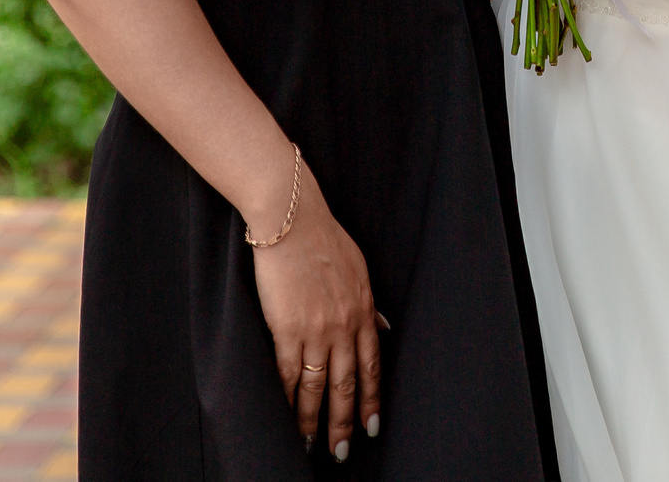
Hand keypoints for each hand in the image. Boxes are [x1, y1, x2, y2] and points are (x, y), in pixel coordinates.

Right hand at [249, 160, 381, 459]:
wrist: (292, 217)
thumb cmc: (323, 236)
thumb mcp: (359, 268)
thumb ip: (370, 302)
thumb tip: (383, 326)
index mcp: (364, 310)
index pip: (371, 366)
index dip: (371, 399)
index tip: (371, 426)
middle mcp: (344, 325)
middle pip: (347, 384)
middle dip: (345, 422)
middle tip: (342, 451)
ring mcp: (316, 329)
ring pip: (317, 387)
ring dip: (313, 420)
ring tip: (310, 445)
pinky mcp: (286, 328)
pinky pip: (287, 373)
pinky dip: (286, 399)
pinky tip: (284, 417)